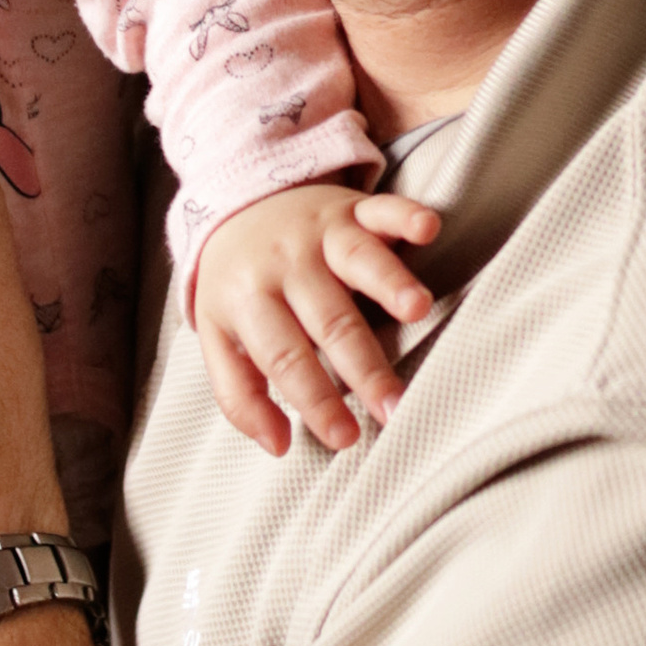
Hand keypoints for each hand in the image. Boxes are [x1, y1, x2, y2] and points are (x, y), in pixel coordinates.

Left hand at [190, 181, 441, 455]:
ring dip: (390, 281)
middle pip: (330, 321)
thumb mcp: (218, 337)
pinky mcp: (351, 208)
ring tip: (417, 310)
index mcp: (248, 299)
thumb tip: (279, 447)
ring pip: (358, 259)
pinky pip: (381, 209)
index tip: (345, 438)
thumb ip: (240, 395)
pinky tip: (427, 228)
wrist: (233, 198)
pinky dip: (405, 216)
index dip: (316, 400)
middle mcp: (285, 264)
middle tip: (394, 408)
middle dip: (364, 367)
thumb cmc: (235, 285)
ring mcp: (320, 232)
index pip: (284, 358)